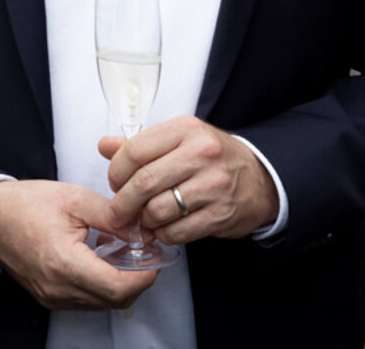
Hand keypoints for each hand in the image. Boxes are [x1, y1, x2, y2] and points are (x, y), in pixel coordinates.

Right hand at [0, 178, 156, 310]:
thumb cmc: (25, 205)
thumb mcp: (75, 199)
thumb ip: (113, 217)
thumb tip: (142, 231)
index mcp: (65, 264)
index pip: (119, 288)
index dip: (145, 275)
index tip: (155, 257)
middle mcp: (58, 288)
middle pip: (115, 300)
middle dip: (137, 280)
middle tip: (145, 254)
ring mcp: (53, 297)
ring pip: (102, 303)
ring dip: (119, 283)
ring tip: (121, 252)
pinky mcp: (50, 297)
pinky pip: (86, 300)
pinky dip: (101, 285)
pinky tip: (100, 259)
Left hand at [99, 115, 278, 244]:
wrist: (259, 180)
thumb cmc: (213, 158)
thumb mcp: (180, 140)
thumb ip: (141, 145)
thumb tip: (104, 146)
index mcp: (185, 130)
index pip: (135, 150)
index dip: (116, 172)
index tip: (115, 184)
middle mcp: (200, 154)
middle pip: (143, 182)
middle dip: (123, 203)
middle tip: (118, 212)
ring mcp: (212, 185)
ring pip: (158, 210)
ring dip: (144, 221)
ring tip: (145, 220)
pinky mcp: (219, 215)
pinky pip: (177, 231)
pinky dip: (164, 234)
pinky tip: (164, 228)